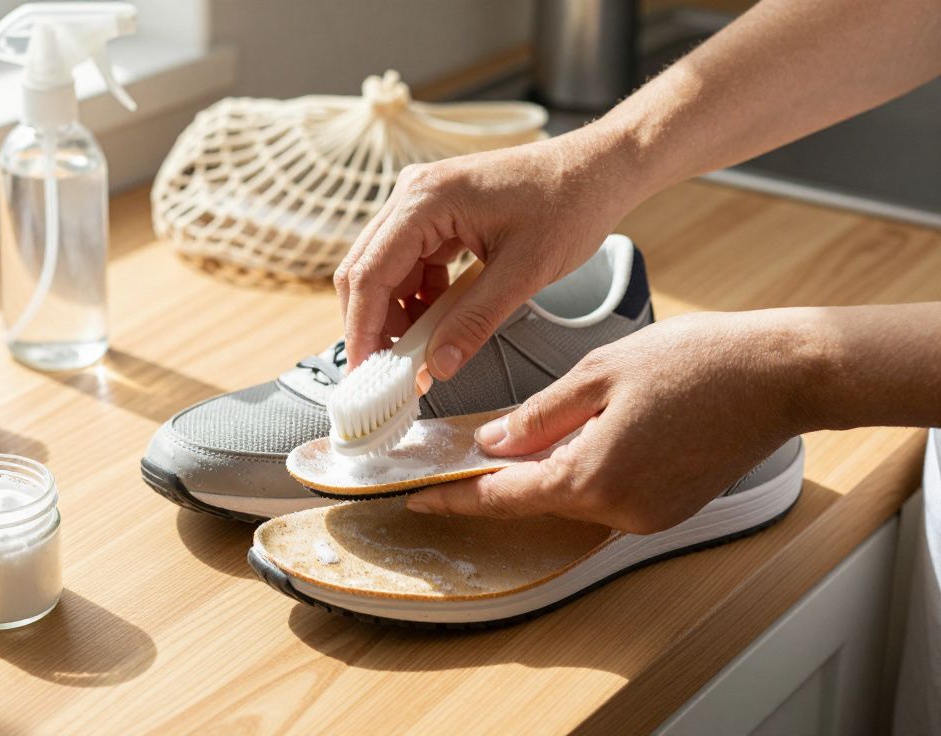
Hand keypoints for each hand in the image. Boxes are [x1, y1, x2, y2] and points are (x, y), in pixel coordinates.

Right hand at [333, 127, 641, 378]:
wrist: (598, 168)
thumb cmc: (569, 204)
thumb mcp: (524, 272)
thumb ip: (475, 321)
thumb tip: (436, 368)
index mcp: (425, 199)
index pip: (370, 273)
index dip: (362, 328)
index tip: (365, 375)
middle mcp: (412, 194)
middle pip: (365, 271)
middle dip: (374, 326)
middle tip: (388, 375)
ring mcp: (421, 202)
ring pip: (385, 271)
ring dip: (398, 315)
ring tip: (422, 354)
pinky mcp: (436, 214)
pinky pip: (410, 264)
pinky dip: (419, 299)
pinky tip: (440, 322)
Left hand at [404, 311, 818, 533]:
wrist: (783, 373)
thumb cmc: (699, 361)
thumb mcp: (600, 373)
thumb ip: (539, 415)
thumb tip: (492, 442)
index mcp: (592, 477)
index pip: (502, 497)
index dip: (454, 498)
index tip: (416, 498)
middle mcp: (620, 511)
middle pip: (537, 498)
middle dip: (497, 477)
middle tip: (456, 453)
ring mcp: (649, 515)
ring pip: (573, 496)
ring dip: (543, 470)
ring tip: (516, 436)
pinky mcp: (669, 508)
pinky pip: (607, 494)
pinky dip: (582, 471)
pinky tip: (577, 438)